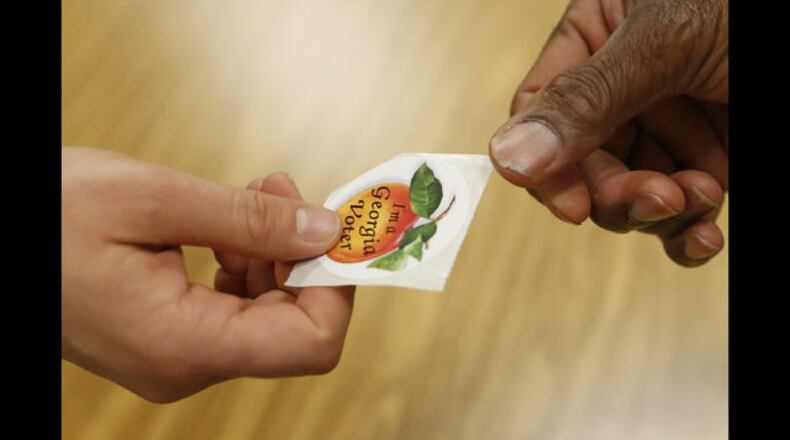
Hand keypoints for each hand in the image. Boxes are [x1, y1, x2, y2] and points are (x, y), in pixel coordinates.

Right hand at [62, 147, 354, 402]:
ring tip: (254, 197)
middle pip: (294, 327)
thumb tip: (326, 232)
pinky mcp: (168, 336)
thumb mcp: (154, 199)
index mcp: (184, 344)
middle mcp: (185, 364)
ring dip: (275, 253)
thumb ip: (248, 220)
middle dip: (305, 257)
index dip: (338, 285)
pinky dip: (246, 263)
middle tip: (282, 192)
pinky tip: (229, 225)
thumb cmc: (50, 213)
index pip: (309, 342)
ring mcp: (177, 355)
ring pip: (268, 315)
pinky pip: (235, 309)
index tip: (338, 228)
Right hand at [489, 0, 726, 266]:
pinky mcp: (711, 161)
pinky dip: (685, 233)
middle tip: (657, 200)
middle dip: (616, 194)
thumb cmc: (743, 2)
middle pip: (583, 162)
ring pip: (628, 194)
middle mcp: (625, 85)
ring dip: (657, 213)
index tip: (570, 204)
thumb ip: (587, 97)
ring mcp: (669, 125)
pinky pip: (677, 211)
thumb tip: (508, 156)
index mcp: (598, 35)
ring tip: (699, 200)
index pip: (540, 107)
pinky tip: (703, 234)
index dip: (544, 161)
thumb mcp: (668, 38)